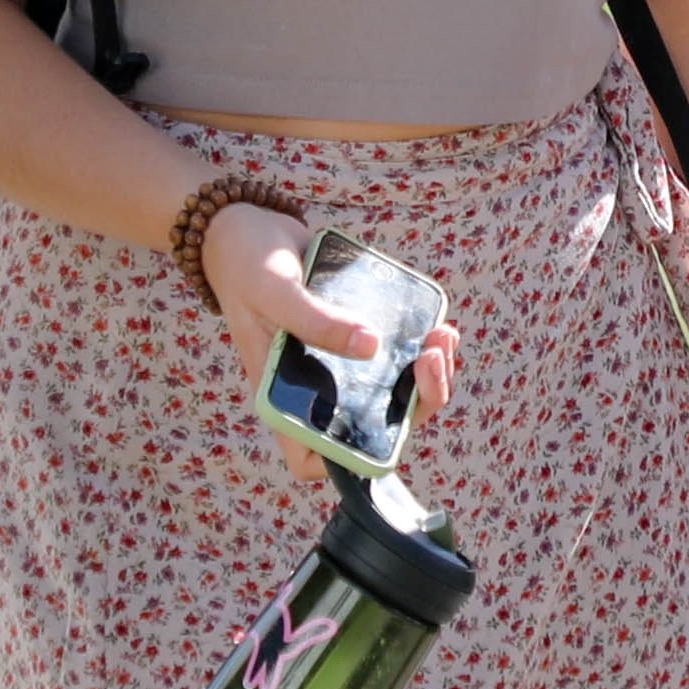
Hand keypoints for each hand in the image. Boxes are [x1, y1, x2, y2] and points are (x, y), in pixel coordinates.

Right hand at [197, 195, 460, 440]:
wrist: (249, 226)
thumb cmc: (247, 265)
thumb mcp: (275, 291)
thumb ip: (316, 320)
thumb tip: (371, 346)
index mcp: (283, 393)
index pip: (311, 457)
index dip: (347, 461)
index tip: (384, 426)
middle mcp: (316, 387)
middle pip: (372, 425)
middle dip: (415, 403)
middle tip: (431, 357)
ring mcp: (339, 364)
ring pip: (394, 392)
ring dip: (428, 375)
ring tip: (441, 336)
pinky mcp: (357, 335)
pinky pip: (396, 356)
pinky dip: (422, 347)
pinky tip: (435, 324)